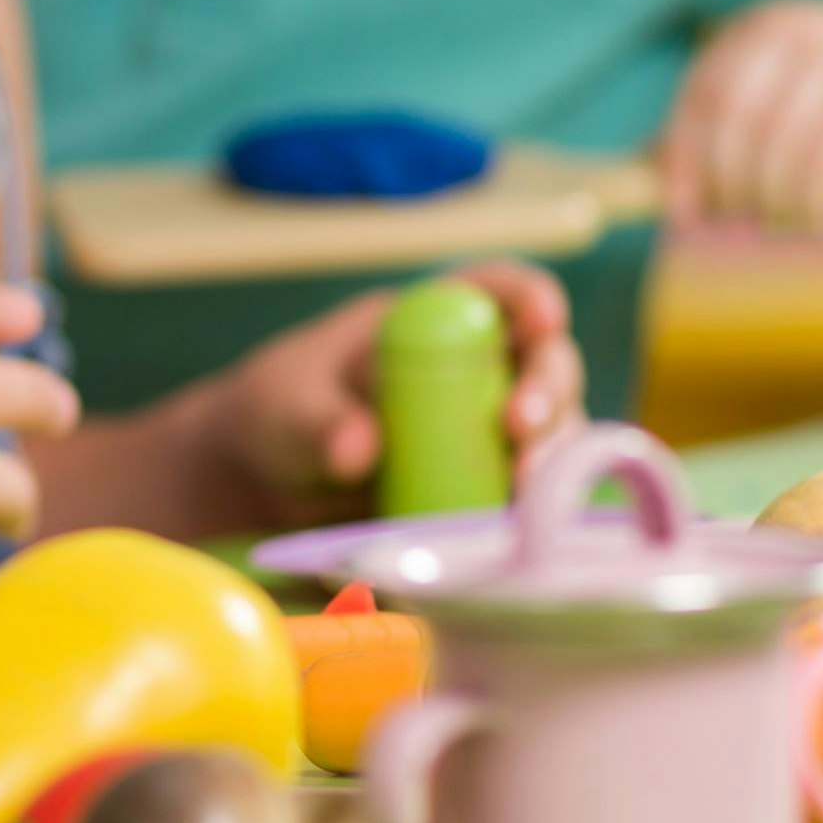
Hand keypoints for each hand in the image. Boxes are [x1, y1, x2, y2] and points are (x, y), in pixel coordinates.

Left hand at [208, 259, 581, 525]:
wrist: (269, 487)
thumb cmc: (280, 414)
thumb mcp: (284, 408)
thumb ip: (316, 421)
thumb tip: (358, 447)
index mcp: (432, 320)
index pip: (497, 290)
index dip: (530, 297)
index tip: (544, 319)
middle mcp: (479, 371)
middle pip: (544, 365)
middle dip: (547, 390)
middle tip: (521, 428)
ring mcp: (489, 435)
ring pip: (553, 434)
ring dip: (551, 457)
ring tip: (522, 489)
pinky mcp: (488, 493)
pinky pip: (530, 498)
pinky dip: (533, 512)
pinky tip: (516, 531)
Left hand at [662, 0, 822, 231]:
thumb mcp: (795, 99)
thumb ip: (734, 126)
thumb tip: (652, 174)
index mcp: (759, 30)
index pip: (700, 96)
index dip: (681, 160)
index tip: (680, 214)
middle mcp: (790, 32)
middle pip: (729, 122)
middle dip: (724, 184)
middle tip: (733, 224)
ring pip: (773, 148)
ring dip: (769, 203)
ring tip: (783, 226)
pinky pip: (819, 162)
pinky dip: (809, 204)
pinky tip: (820, 222)